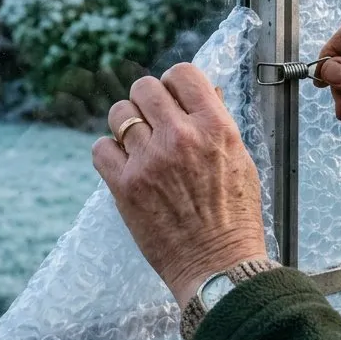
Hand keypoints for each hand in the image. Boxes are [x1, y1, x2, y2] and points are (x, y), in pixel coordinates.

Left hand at [92, 64, 267, 308]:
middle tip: (153, 121)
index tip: (173, 99)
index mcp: (214, 127)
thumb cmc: (235, 216)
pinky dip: (109, 153)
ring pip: (118, 113)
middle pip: (144, 87)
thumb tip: (204, 91)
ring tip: (138, 144)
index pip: (182, 74)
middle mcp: (180, 137)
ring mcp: (150, 160)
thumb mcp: (240, 160)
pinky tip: (125, 165)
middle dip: (147, 100)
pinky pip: (100, 148)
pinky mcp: (125, 185)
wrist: (218, 265)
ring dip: (126, 124)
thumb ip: (218, 122)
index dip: (174, 83)